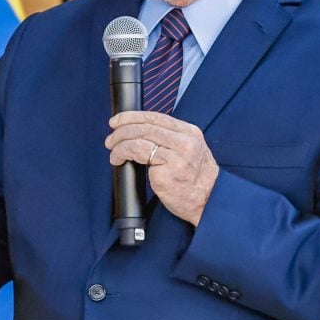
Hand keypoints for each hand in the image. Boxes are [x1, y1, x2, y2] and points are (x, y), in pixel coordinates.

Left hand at [106, 111, 218, 225]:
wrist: (208, 203)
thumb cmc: (195, 180)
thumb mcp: (191, 151)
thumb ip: (170, 140)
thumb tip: (139, 132)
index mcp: (190, 132)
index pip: (156, 116)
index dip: (132, 116)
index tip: (117, 120)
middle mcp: (184, 141)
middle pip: (145, 126)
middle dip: (122, 130)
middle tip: (111, 138)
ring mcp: (176, 156)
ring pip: (139, 139)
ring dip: (120, 143)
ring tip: (113, 151)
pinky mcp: (166, 172)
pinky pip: (138, 155)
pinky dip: (123, 154)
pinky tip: (119, 161)